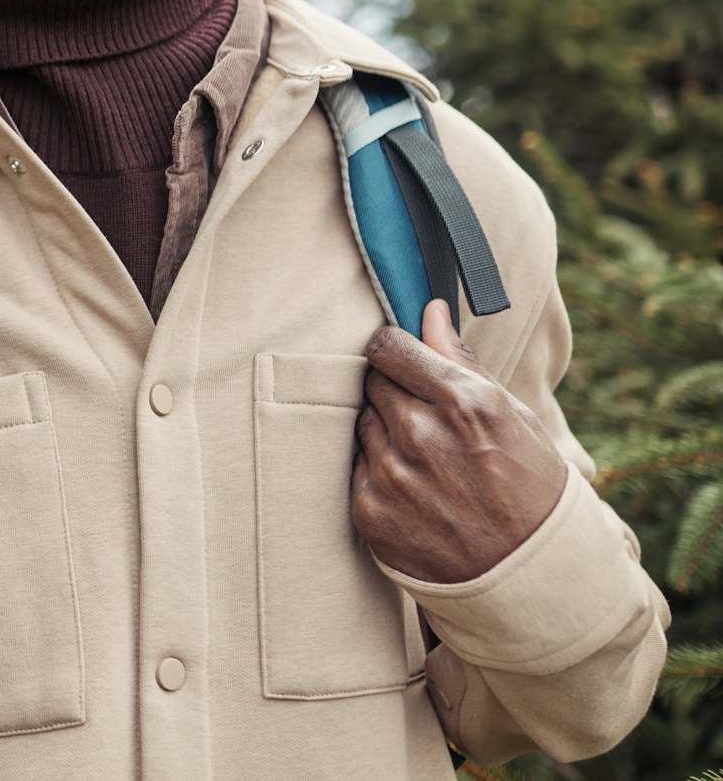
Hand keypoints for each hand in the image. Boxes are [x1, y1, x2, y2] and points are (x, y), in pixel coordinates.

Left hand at [351, 299, 568, 583]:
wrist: (529, 576)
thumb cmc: (530, 488)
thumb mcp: (513, 417)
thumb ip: (462, 362)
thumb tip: (430, 312)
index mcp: (465, 403)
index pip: (390, 347)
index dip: (393, 350)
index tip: (399, 356)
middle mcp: (422, 435)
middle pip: (372, 382)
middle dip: (393, 391)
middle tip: (423, 416)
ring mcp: (392, 474)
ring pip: (363, 422)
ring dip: (386, 431)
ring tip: (427, 458)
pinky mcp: (369, 510)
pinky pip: (357, 467)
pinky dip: (379, 472)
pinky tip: (416, 489)